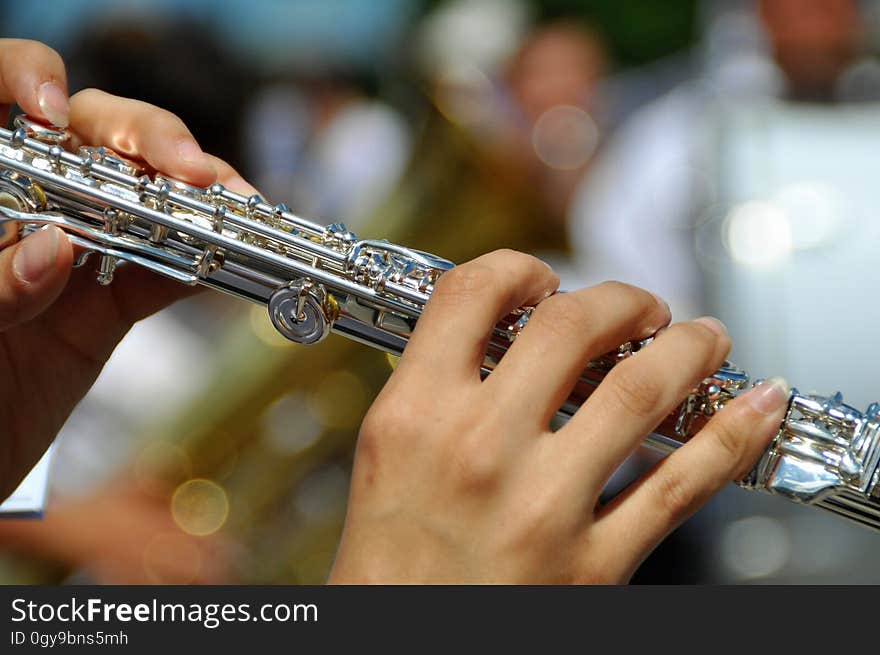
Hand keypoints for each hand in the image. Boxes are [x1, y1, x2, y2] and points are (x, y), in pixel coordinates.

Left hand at [0, 39, 255, 499]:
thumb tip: (59, 245)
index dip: (26, 81)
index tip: (52, 114)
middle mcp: (21, 207)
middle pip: (87, 134)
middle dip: (144, 138)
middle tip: (186, 169)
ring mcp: (69, 256)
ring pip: (140, 198)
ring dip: (192, 199)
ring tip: (228, 207)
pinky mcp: (104, 307)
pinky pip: (160, 274)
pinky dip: (197, 265)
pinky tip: (223, 260)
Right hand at [329, 249, 788, 583]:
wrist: (403, 650)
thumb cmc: (386, 566)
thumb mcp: (383, 458)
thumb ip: (434, 391)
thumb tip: (501, 339)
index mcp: (413, 416)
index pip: (472, 295)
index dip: (518, 268)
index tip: (541, 279)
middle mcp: (477, 450)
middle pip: (571, 326)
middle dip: (620, 300)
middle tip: (638, 307)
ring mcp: (540, 507)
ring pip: (641, 390)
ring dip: (688, 348)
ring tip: (702, 338)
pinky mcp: (591, 567)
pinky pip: (678, 487)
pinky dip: (730, 437)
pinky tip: (753, 406)